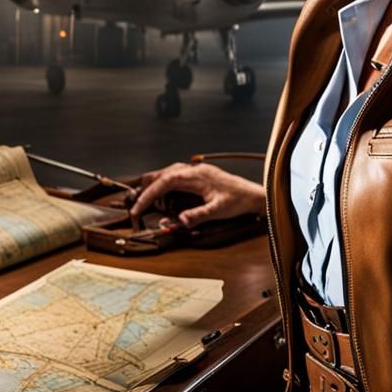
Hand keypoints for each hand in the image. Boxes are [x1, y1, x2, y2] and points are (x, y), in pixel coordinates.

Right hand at [130, 162, 263, 226]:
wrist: (253, 195)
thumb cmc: (238, 201)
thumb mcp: (218, 211)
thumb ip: (199, 215)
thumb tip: (181, 220)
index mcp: (196, 176)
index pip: (165, 182)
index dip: (148, 194)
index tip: (138, 207)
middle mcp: (194, 171)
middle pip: (163, 174)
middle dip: (147, 189)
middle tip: (138, 204)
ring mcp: (197, 172)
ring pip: (169, 173)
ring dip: (156, 185)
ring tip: (147, 198)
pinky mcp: (200, 175)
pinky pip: (177, 175)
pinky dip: (166, 183)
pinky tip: (166, 192)